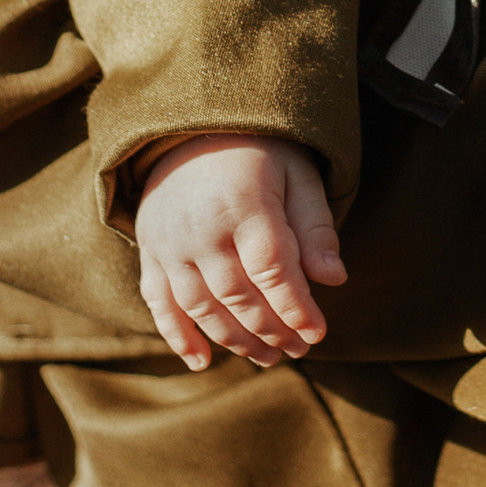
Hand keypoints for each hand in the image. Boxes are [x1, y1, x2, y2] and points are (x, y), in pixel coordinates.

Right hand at [133, 134, 346, 369]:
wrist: (195, 124)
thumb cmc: (260, 152)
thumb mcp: (299, 176)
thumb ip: (315, 228)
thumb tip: (335, 280)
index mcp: (244, 203)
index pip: (273, 271)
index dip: (296, 308)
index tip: (318, 333)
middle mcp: (201, 227)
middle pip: (238, 296)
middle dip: (272, 331)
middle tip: (298, 350)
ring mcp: (169, 242)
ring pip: (202, 308)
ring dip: (235, 340)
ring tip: (267, 358)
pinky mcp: (149, 250)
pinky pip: (159, 302)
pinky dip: (177, 336)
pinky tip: (201, 361)